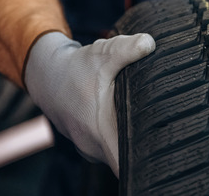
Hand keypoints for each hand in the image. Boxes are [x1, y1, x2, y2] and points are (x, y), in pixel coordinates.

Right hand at [24, 32, 154, 175]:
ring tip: (141, 111)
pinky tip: (128, 112)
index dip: (146, 158)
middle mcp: (95, 148)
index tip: (161, 141)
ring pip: (120, 149)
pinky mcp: (92, 144)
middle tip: (159, 117)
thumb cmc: (75, 69)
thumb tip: (150, 44)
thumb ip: (127, 49)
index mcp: (100, 133)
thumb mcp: (103, 55)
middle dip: (146, 140)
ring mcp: (92, 148)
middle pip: (129, 157)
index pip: (127, 164)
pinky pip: (112, 144)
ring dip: (132, 133)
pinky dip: (121, 131)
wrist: (47, 77)